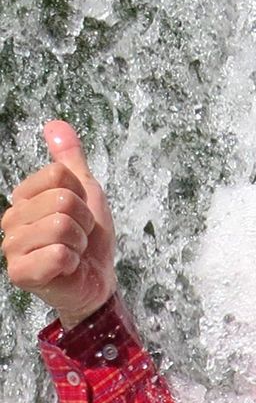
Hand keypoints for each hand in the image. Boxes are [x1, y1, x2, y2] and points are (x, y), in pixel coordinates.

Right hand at [2, 121, 116, 327]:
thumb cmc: (90, 237)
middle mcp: (10, 221)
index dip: (81, 193)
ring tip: (74, 250)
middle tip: (79, 235)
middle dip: (84, 219)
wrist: (97, 278)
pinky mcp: (21, 274)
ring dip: (80, 240)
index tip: (80, 212)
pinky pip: (59, 253)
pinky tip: (67, 267)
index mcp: (23, 199)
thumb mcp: (86, 190)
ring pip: (61, 225)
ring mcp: (12, 248)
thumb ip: (69, 159)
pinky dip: (73, 260)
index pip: (58, 174)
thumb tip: (54, 124)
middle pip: (62, 199)